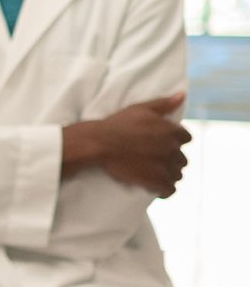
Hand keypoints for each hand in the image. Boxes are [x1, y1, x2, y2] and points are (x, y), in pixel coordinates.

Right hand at [63, 93, 191, 198]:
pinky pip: (170, 190)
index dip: (176, 141)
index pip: (187, 138)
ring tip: (155, 174)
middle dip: (172, 160)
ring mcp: (165, 166)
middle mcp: (172, 149)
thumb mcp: (140, 109)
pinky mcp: (156, 181)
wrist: (100, 143)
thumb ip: (164, 104)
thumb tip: (182, 95)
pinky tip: (157, 188)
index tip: (164, 144)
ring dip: (169, 175)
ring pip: (177, 175)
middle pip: (182, 159)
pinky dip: (165, 191)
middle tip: (156, 160)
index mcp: (171, 131)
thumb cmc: (118, 124)